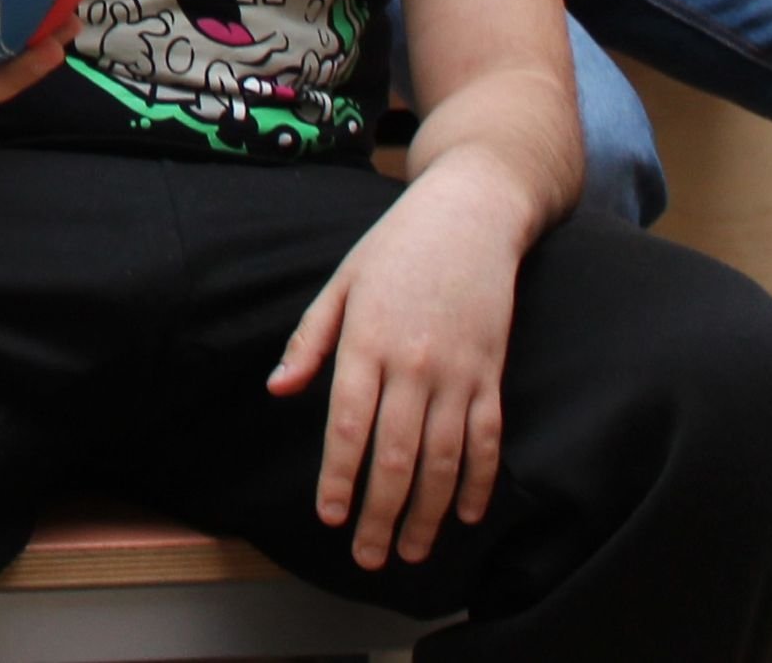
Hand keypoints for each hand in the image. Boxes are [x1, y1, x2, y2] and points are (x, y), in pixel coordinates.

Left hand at [265, 165, 527, 569]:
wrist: (471, 215)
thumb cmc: (395, 247)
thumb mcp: (341, 283)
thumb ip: (310, 341)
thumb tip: (279, 390)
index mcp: (365, 340)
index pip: (347, 425)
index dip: (338, 476)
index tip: (329, 516)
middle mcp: (413, 363)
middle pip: (396, 455)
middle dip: (381, 513)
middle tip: (368, 557)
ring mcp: (458, 372)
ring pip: (444, 460)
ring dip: (429, 513)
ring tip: (413, 551)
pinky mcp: (491, 373)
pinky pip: (487, 439)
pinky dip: (478, 482)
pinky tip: (466, 514)